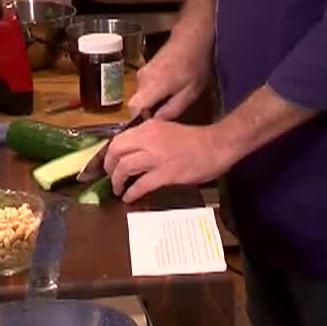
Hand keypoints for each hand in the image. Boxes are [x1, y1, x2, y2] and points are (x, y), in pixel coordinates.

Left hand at [104, 119, 233, 202]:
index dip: (110, 153)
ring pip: (124, 167)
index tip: (109, 163)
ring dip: (117, 181)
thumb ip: (150, 139)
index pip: (119, 138)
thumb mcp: (167, 131)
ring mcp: (156, 156)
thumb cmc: (196, 140)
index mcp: (149, 127)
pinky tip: (129, 198)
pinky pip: (141, 184)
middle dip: (109, 166)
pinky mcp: (165, 173)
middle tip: (110, 176)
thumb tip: (134, 153)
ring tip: (118, 190)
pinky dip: (132, 193)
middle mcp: (148, 139)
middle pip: (116, 151)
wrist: (217, 146)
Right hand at [128, 30, 211, 119]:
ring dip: (154, 99)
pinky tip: (171, 87)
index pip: (133, 108)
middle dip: (150, 110)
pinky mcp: (145, 68)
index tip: (156, 120)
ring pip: (142, 95)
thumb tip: (157, 121)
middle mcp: (141, 79)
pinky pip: (145, 86)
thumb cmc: (194, 66)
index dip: (141, 118)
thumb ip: (172, 110)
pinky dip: (155, 91)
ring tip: (173, 96)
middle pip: (138, 103)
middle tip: (170, 109)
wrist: (192, 38)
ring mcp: (142, 72)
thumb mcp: (190, 93)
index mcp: (151, 86)